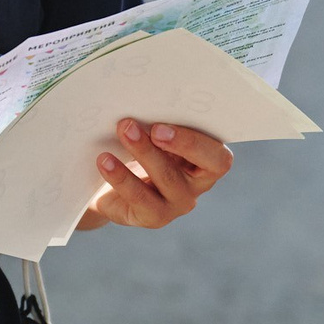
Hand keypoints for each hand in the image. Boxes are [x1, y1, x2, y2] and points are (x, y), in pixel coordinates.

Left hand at [80, 120, 232, 230]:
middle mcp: (196, 186)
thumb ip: (160, 125)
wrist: (114, 185)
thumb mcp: (156, 136)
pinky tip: (105, 161)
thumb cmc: (144, 149)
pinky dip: (120, 176)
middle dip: (161, 146)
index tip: (159, 127)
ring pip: (164, 180)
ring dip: (140, 153)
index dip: (193, 144)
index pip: (218, 159)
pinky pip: (138, 198)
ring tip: (120, 134)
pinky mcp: (153, 217)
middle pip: (188, 170)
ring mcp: (175, 205)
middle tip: (130, 126)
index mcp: (206, 162)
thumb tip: (144, 105)